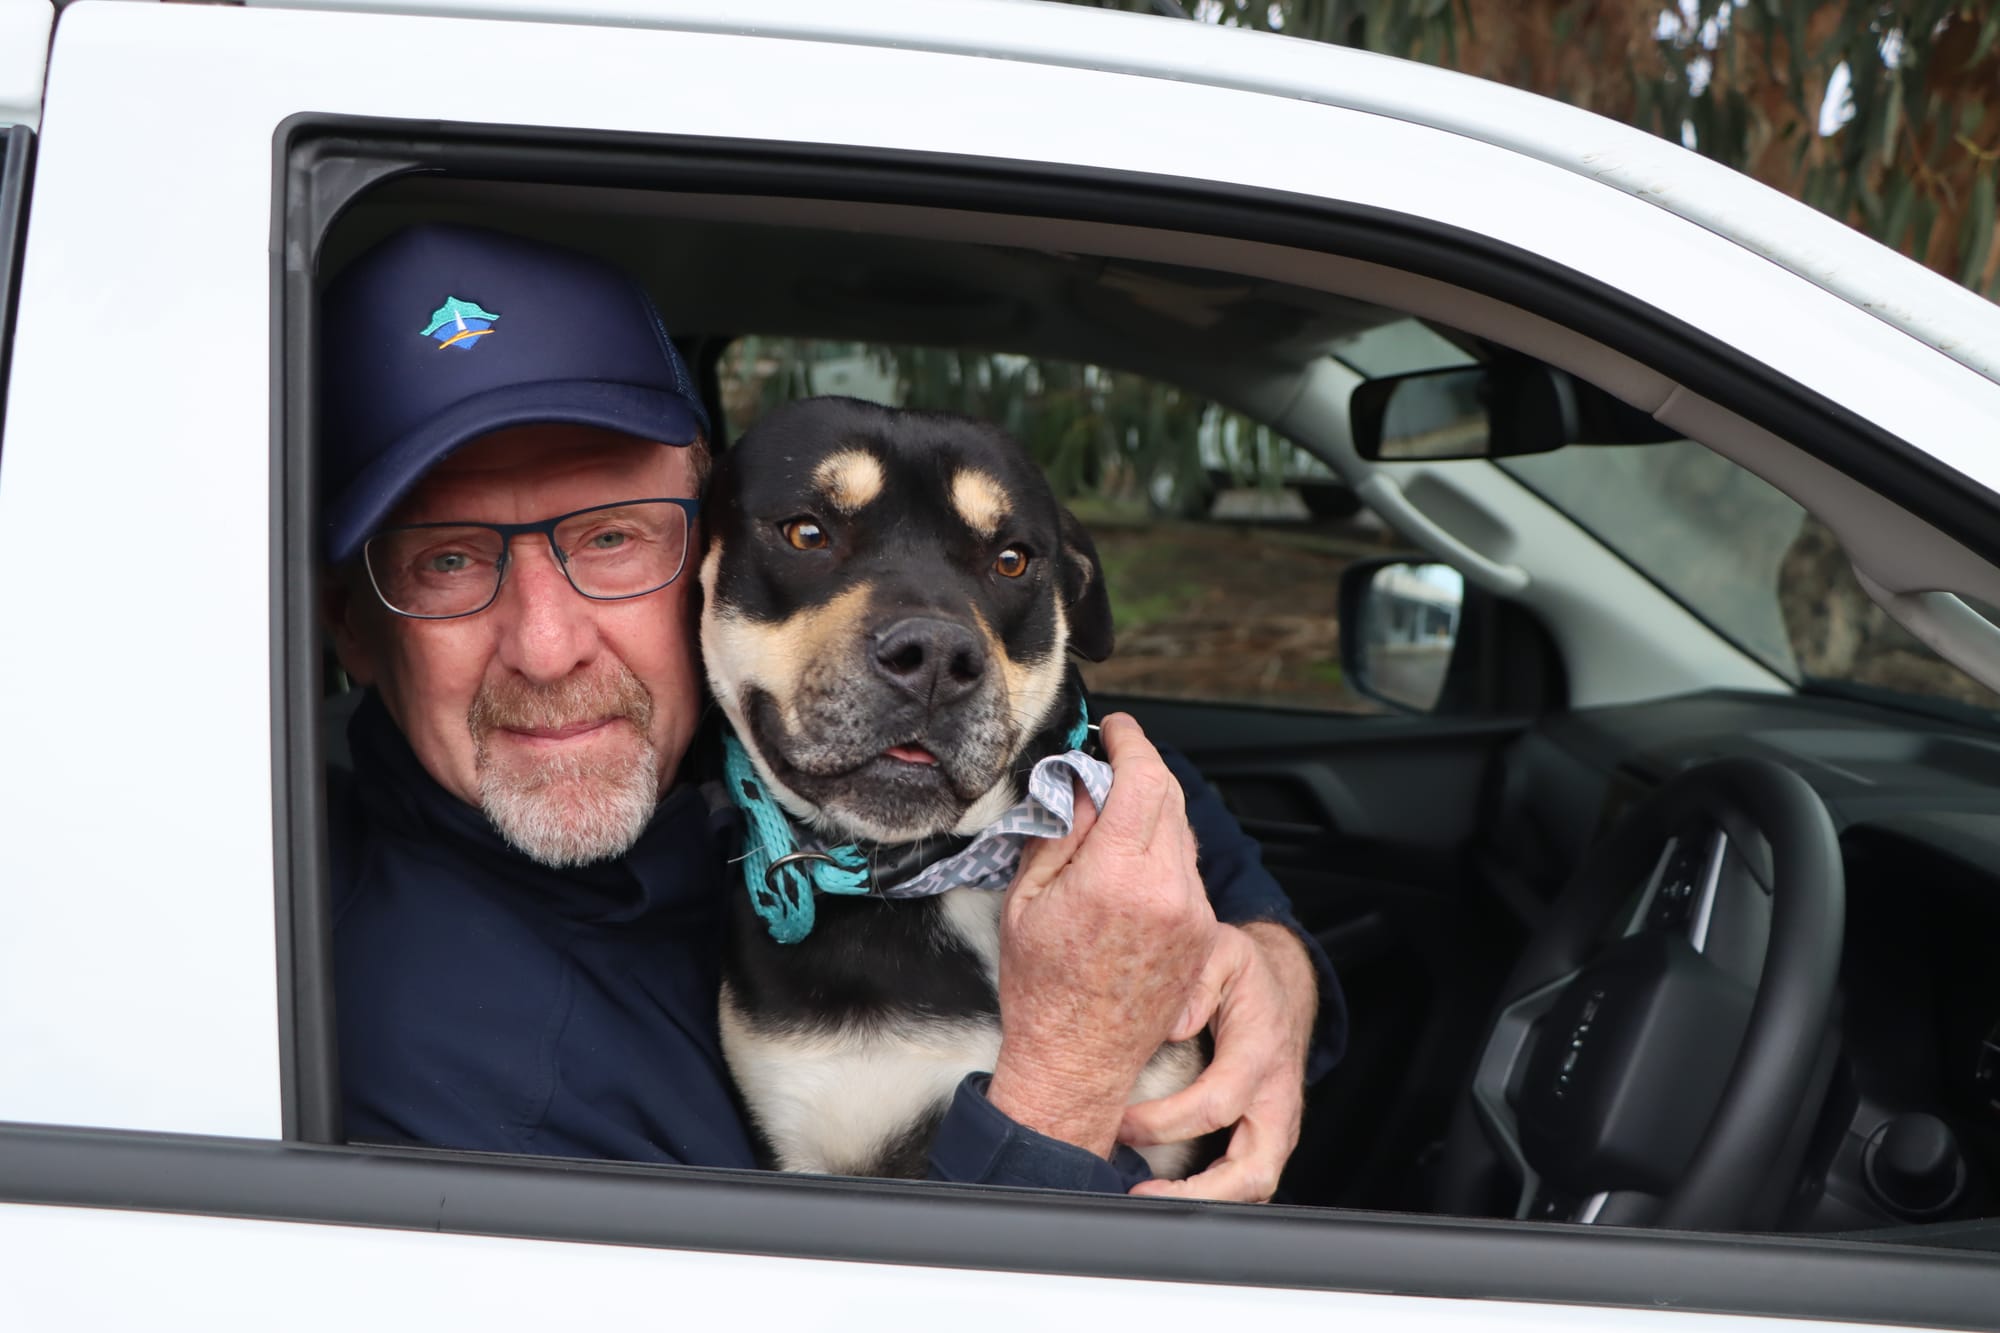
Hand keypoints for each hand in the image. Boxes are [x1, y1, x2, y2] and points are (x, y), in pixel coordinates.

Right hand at [986, 713, 1218, 1157]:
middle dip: (1140, 770)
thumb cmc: (1042, 988)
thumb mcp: (1027, 899)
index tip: (1114, 730)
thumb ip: (1060, 832)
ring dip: (1152, 810)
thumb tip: (1078, 783)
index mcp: (1119, 877)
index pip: (1144, 778)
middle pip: (1171, 796)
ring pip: (1182, 831)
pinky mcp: (1203, 934)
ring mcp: (1193, 914)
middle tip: (1105, 766)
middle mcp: (1169, 891)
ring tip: (1109, 821)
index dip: (1131, 741)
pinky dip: (1162, 850)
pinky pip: (1188, 869)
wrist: (1078, 1060)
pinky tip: (1128, 864)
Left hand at [1120, 919, 1316, 1201]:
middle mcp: (1278, 1099)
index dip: (1163, 1122)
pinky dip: (1213, 1197)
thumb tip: (1174, 1023)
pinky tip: (1168, 1192)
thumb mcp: (1222, 952)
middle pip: (1254, 1171)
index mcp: (1261, 1053)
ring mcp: (1278, 1125)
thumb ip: (1198, 979)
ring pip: (1256, 1187)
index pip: (1216, 1104)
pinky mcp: (1270, 1140)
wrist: (1281, 990)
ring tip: (1147, 1200)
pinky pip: (1249, 1183)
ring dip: (1204, 1204)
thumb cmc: (1243, 975)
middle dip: (1197, 1194)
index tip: (1120, 1123)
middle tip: (1140, 1194)